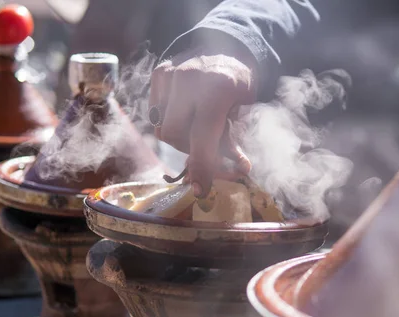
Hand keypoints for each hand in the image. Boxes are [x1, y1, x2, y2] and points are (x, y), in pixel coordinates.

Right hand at [149, 42, 256, 196]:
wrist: (226, 45)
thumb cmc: (237, 82)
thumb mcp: (243, 110)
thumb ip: (233, 139)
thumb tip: (241, 170)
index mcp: (218, 88)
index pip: (203, 137)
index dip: (202, 166)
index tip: (201, 190)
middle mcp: (189, 79)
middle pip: (175, 136)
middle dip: (189, 148)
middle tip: (205, 146)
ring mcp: (170, 74)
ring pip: (162, 127)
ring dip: (178, 136)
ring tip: (196, 125)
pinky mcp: (158, 73)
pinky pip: (155, 113)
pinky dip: (169, 119)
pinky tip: (186, 111)